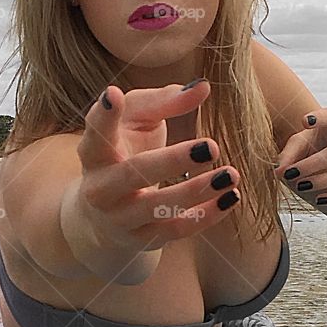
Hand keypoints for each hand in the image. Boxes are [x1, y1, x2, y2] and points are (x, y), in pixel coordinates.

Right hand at [77, 80, 241, 253]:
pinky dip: (206, 216)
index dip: (103, 115)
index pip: (95, 132)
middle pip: (133, 174)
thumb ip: (164, 101)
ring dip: (196, 191)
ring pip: (158, 207)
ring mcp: (120, 218)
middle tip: (210, 147)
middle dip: (172, 161)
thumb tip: (203, 87)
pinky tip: (230, 197)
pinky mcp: (143, 239)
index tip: (114, 94)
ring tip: (231, 174)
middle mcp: (101, 188)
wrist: (102, 217)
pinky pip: (176, 230)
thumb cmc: (124, 153)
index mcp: (95, 153)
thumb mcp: (136, 122)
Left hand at [273, 107, 326, 205]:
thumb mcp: (301, 143)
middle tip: (291, 174)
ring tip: (301, 186)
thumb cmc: (316, 145)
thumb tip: (278, 172)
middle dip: (310, 166)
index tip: (305, 121)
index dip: (320, 118)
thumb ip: (288, 154)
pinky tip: (319, 199)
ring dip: (320, 182)